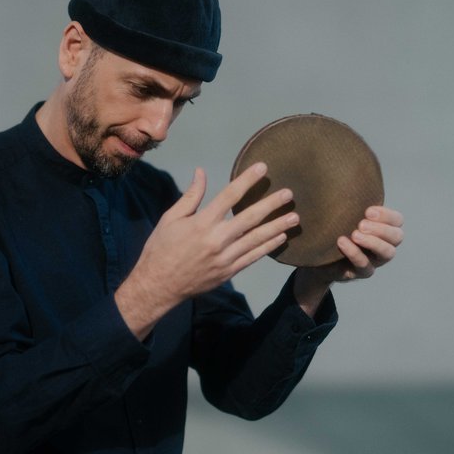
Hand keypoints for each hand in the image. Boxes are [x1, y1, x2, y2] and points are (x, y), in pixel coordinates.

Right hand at [116, 163, 297, 338]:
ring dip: (278, 226)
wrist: (158, 285)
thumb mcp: (171, 218)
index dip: (248, 180)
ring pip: (257, 239)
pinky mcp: (229, 271)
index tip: (263, 168)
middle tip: (289, 193)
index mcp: (202, 222)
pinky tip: (281, 237)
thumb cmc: (161, 249)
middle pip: (250, 217)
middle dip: (271, 204)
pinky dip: (268, 247)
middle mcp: (217, 239)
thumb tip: (202, 173)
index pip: (230, 196)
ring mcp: (225, 257)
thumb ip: (191, 197)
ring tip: (295, 216)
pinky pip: (253, 257)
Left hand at [293, 205, 404, 315]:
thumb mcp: (342, 214)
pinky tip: (342, 242)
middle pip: (397, 237)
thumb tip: (342, 170)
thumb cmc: (334, 230)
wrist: (318, 257)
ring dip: (373, 241)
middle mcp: (383, 244)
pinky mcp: (361, 272)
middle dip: (382, 228)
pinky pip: (365, 266)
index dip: (387, 215)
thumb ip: (347, 201)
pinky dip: (355, 253)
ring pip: (388, 253)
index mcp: (383, 228)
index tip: (367, 210)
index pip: (397, 221)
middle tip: (361, 223)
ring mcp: (375, 260)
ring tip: (355, 233)